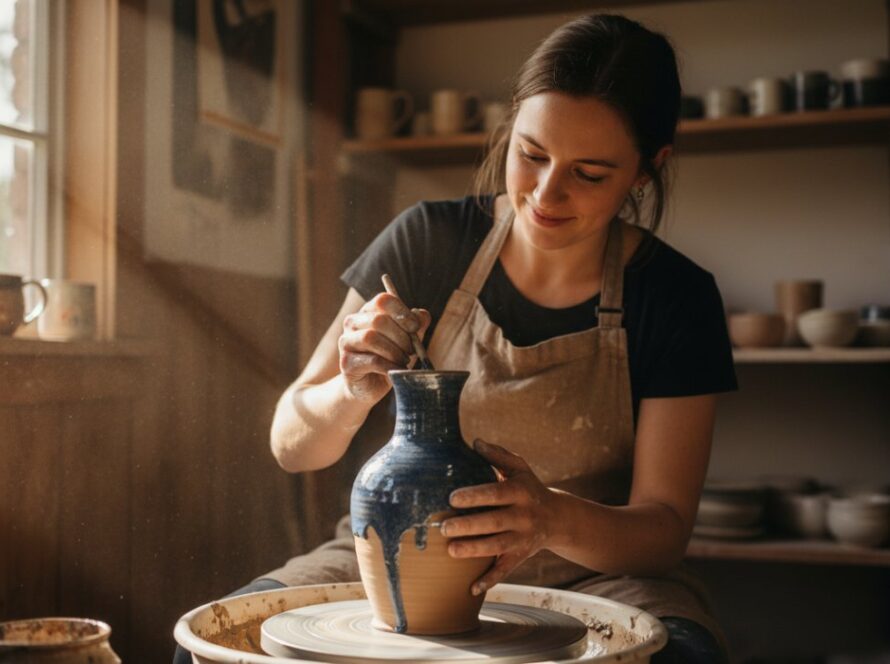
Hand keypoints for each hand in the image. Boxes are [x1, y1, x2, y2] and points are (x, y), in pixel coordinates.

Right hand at [338, 292, 430, 403]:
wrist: (371, 385)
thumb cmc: (390, 357)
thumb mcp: (407, 339)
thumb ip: (416, 326)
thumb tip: (422, 315)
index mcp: (368, 312)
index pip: (383, 300)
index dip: (402, 312)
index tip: (415, 327)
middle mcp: (353, 323)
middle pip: (378, 320)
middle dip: (401, 336)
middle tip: (411, 350)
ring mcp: (346, 342)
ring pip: (371, 338)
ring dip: (394, 351)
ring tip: (403, 361)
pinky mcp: (346, 363)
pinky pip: (372, 360)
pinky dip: (390, 366)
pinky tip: (396, 370)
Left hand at [441, 439, 558, 594]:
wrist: (557, 518)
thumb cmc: (529, 487)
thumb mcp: (519, 468)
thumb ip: (498, 455)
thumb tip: (475, 442)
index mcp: (520, 492)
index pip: (496, 493)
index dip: (475, 496)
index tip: (452, 497)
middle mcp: (524, 516)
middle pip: (494, 522)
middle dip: (469, 525)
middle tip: (444, 527)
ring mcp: (523, 538)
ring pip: (497, 546)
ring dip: (474, 550)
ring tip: (451, 550)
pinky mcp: (521, 556)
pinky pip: (505, 570)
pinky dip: (490, 580)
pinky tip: (471, 589)